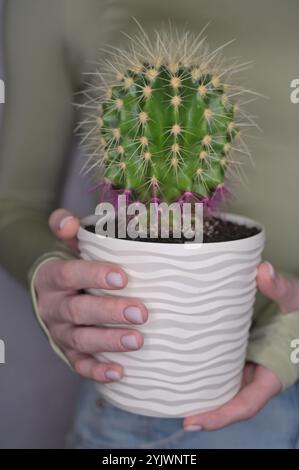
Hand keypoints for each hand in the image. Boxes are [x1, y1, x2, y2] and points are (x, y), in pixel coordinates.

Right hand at [34, 209, 147, 382]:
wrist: (52, 293)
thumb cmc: (71, 266)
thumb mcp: (67, 244)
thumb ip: (65, 227)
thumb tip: (68, 221)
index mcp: (53, 278)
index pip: (70, 275)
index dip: (94, 276)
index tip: (123, 278)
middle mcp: (54, 307)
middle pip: (79, 311)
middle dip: (110, 313)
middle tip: (141, 312)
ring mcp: (61, 332)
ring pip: (81, 340)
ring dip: (109, 342)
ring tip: (138, 341)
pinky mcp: (68, 352)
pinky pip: (80, 365)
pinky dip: (98, 371)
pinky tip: (120, 372)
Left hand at [183, 261, 298, 430]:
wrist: (294, 305)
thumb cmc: (298, 310)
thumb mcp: (294, 300)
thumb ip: (281, 288)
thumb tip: (262, 272)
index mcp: (270, 372)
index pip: (245, 404)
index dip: (221, 416)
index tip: (192, 422)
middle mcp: (253, 372)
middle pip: (225, 397)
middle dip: (199, 407)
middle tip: (167, 406)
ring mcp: (241, 361)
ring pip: (217, 381)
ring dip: (195, 386)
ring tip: (164, 385)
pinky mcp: (231, 348)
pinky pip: (214, 361)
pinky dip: (197, 362)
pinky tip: (176, 357)